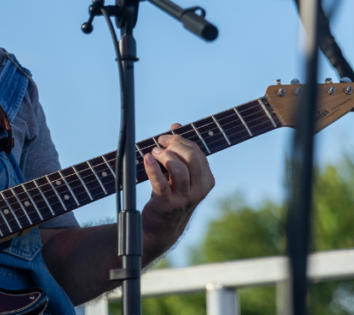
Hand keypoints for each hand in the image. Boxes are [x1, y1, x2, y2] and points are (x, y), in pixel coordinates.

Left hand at [141, 123, 215, 245]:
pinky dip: (152, 168)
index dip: (180, 140)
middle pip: (191, 158)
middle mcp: (199, 190)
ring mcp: (185, 198)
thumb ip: (179, 150)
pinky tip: (146, 159)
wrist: (162, 227)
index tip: (166, 137)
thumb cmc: (170, 195)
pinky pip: (161, 183)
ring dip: (164, 156)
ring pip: (179, 169)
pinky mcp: (168, 205)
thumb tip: (176, 126)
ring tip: (153, 153)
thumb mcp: (178, 173)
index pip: (198, 152)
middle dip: (174, 145)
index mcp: (206, 180)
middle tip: (159, 143)